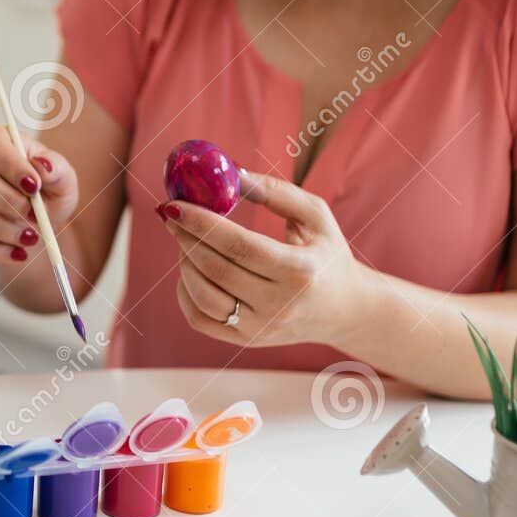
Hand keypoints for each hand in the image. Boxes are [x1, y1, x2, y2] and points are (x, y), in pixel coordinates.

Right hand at [0, 125, 79, 263]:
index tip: (33, 186)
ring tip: (30, 238)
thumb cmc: (49, 196)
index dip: (8, 163)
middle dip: (5, 198)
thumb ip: (58, 170)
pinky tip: (17, 253)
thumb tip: (43, 165)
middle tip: (34, 217)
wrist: (38, 229)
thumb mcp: (63, 182)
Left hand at [158, 170, 370, 347]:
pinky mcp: (246, 341)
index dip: (202, 224)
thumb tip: (232, 174)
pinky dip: (184, 292)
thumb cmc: (327, 255)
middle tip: (172, 215)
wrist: (344, 311)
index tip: (176, 204)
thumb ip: (276, 192)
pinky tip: (190, 270)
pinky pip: (199, 319)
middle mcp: (280, 305)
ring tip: (185, 241)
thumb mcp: (316, 217)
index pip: (239, 246)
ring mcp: (261, 328)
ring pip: (202, 296)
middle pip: (216, 270)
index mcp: (300, 271)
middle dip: (186, 238)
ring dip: (184, 263)